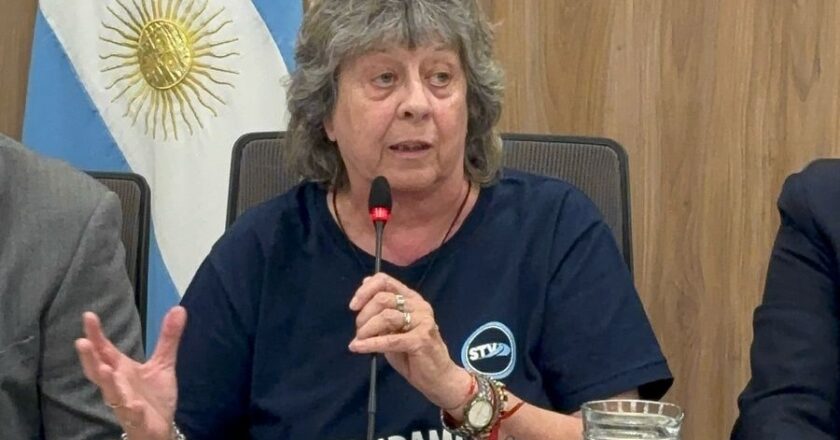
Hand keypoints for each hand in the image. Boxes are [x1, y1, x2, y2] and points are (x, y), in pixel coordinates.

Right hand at [75, 306, 186, 439]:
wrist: (160, 427)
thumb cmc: (153, 396)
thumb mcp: (163, 363)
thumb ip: (168, 337)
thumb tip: (178, 308)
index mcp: (121, 369)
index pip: (104, 350)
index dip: (96, 334)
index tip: (88, 315)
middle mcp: (119, 385)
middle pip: (98, 370)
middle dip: (90, 357)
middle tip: (82, 341)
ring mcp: (125, 403)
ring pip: (111, 393)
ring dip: (106, 381)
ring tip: (103, 368)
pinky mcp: (137, 419)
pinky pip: (133, 415)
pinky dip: (132, 409)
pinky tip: (134, 404)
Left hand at [348, 273, 471, 409]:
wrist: (437, 378)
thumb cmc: (413, 354)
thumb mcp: (393, 328)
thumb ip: (381, 309)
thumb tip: (365, 283)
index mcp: (412, 298)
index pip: (385, 280)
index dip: (365, 291)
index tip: (353, 306)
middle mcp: (419, 305)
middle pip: (382, 298)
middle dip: (364, 315)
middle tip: (359, 331)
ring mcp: (423, 321)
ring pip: (386, 316)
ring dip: (367, 329)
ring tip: (360, 340)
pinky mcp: (421, 339)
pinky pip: (390, 339)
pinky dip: (370, 343)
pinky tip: (358, 347)